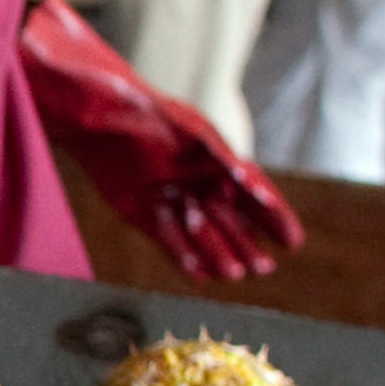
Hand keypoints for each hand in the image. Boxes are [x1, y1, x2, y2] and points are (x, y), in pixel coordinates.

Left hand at [16, 0, 302, 282]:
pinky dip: (183, 257)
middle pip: (232, 220)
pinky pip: (167, 239)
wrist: (92, 114)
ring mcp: (171, 199)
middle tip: (265, 268)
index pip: (254, 192)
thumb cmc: (142, 111)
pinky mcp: (142, 212)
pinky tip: (200, 275)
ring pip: (202, 234)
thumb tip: (243, 173)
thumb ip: (211, 151)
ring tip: (236, 275)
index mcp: (216, 158)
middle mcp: (198, 182)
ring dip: (220, 254)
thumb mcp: (180, 126)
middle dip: (249, 244)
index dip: (274, 217)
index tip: (292, 240)